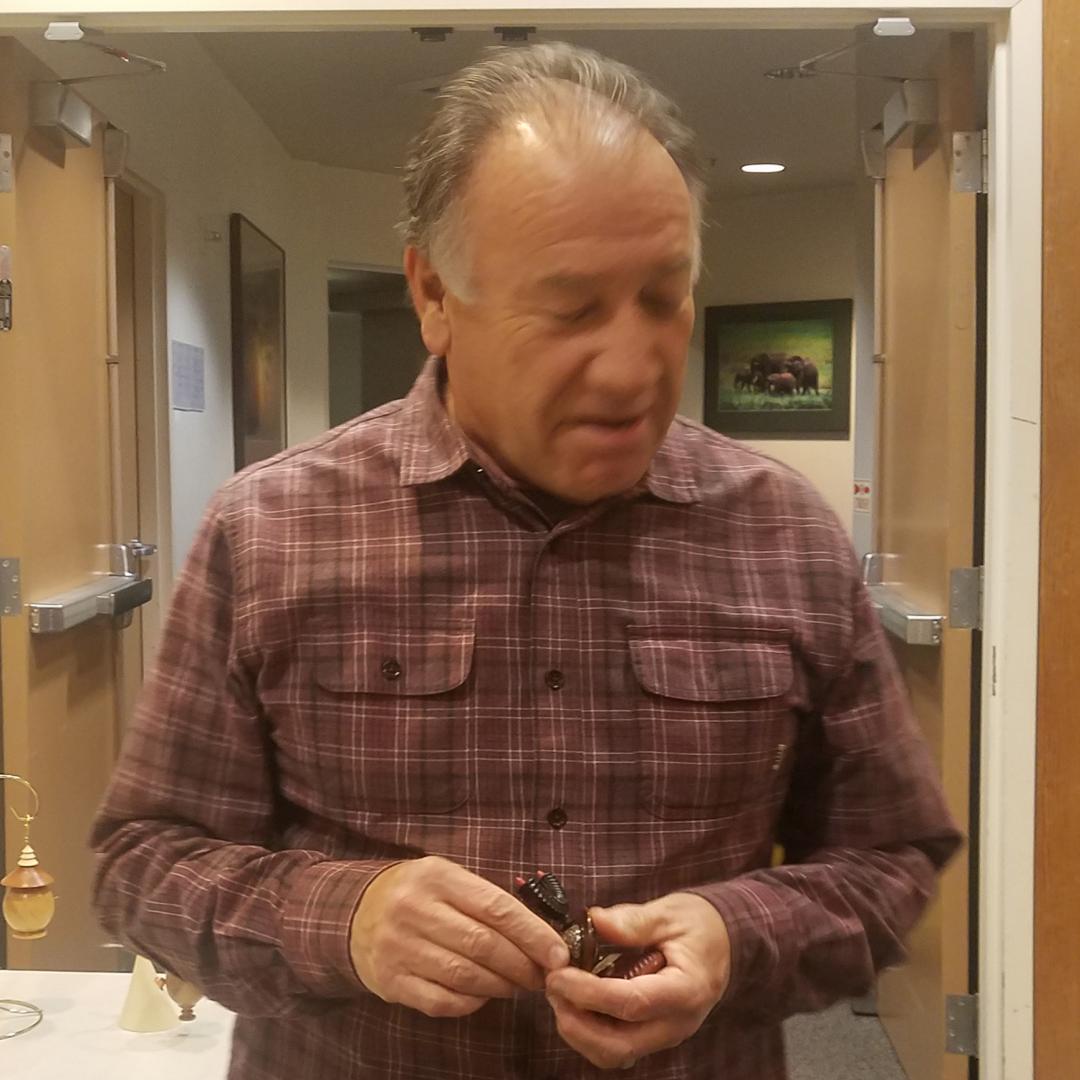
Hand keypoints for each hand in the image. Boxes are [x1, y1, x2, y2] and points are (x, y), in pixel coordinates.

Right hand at [350, 856, 569, 1018]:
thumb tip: (541, 935)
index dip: (533, 934)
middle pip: (483, 944)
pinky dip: (471, 1003)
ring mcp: (399, 947)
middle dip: (522, 965)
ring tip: (518, 985)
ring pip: (465, 976)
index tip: (559, 954)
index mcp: (437, 876)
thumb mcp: (448, 879)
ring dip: (501, 986)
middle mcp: (415, 909)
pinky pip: (442, 1001)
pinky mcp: (390, 981)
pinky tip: (483, 996)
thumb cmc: (419, 894)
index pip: (496, 907)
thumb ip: (487, 900)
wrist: (355, 912)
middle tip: (542, 975)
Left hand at [544, 893, 730, 1069]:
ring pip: (614, 1054)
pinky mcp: (652, 1035)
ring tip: (560, 994)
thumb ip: (632, 921)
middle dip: (577, 1023)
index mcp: (686, 990)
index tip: (559, 975)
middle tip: (552, 987)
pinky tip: (576, 1002)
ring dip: (579, 1032)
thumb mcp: (669, 913)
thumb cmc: (699, 926)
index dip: (589, 993)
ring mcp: (664, 1035)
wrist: (724, 944)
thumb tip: (592, 919)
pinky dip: (589, 1033)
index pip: (632, 1003)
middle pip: (619, 1045)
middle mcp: (676, 1024)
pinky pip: (616, 1048)